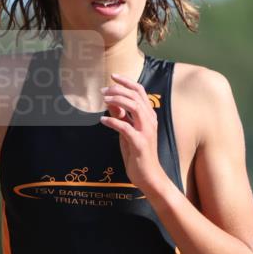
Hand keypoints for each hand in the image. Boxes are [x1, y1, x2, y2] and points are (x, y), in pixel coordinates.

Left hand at [100, 72, 166, 190]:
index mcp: (148, 116)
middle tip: (103, 91)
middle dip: (118, 90)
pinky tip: (102, 121)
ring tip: (103, 101)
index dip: (126, 82)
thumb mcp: (127, 132)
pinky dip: (112, 121)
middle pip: (136, 96)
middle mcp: (150, 121)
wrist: (149, 176)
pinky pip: (125, 127)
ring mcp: (146, 131)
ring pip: (134, 107)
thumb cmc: (138, 154)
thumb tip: (110, 103)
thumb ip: (122, 118)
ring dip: (117, 101)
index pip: (140, 91)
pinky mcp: (140, 143)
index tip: (113, 76)